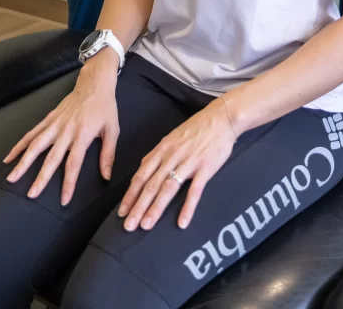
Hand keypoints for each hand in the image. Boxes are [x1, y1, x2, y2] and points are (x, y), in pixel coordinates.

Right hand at [3, 60, 118, 205]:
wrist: (94, 84)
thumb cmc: (105, 108)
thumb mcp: (113, 130)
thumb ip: (108, 154)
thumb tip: (106, 177)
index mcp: (83, 134)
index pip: (74, 163)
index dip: (69, 182)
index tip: (63, 199)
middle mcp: (66, 130)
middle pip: (51, 157)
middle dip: (41, 177)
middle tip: (31, 195)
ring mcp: (55, 124)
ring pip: (36, 145)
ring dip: (23, 162)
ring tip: (12, 178)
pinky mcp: (48, 119)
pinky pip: (31, 133)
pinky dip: (19, 145)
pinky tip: (9, 157)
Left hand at [118, 97, 235, 231]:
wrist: (221, 117)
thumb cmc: (196, 128)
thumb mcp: (172, 137)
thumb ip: (158, 154)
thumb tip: (143, 169)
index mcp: (162, 149)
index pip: (141, 175)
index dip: (130, 195)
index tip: (122, 212)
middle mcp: (172, 156)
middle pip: (151, 184)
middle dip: (138, 207)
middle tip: (128, 226)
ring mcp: (188, 162)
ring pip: (168, 188)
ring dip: (155, 208)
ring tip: (146, 225)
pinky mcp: (205, 168)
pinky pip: (194, 190)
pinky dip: (187, 207)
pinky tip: (182, 223)